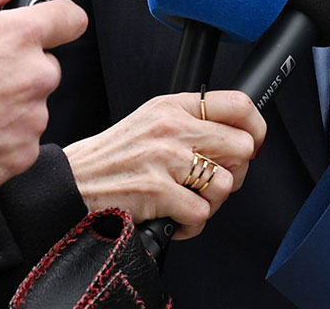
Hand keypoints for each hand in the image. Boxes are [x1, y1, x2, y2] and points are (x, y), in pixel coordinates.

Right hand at [0, 0, 87, 197]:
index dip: (57, 20)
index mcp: (21, 35)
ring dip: (11, 105)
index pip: (71, 18)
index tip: (46, 27)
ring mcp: (33, 118)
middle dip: (20, 68)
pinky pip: (22, 140)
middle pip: (45, 65)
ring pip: (33, 105)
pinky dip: (2, 138)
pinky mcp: (23, 154)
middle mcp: (36, 76)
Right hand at [65, 91, 267, 239]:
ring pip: (226, 183)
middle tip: (214, 181)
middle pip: (242, 146)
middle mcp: (172, 128)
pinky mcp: (157, 190)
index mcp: (173, 107)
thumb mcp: (150, 121)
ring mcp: (166, 158)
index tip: (255, 142)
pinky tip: (175, 218)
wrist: (73, 182)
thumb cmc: (112, 158)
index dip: (257, 127)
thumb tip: (234, 138)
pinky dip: (193, 225)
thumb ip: (189, 122)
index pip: (237, 104)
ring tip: (190, 201)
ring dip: (212, 202)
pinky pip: (202, 213)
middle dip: (235, 172)